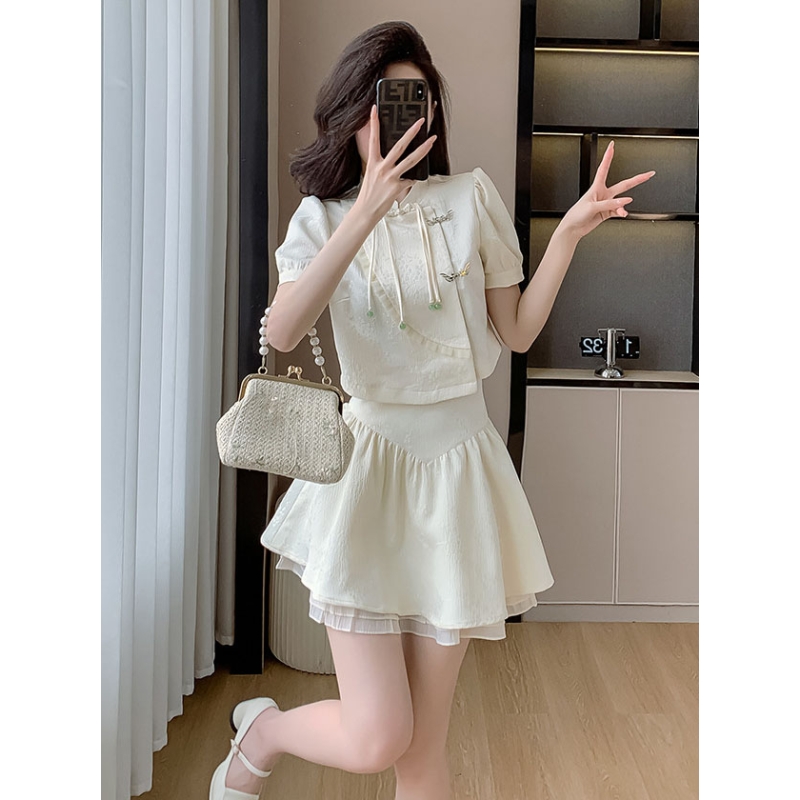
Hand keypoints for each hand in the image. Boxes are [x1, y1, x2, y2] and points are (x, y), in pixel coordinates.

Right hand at [353, 105, 436, 222]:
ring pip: (411, 160)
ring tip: (432, 140)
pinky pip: (410, 180)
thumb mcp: (371, 174)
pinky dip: (413, 179)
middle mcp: (382, 168)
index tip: (375, 109)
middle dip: (412, 132)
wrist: (366, 211)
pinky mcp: (397, 188)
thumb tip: (396, 157)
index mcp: (373, 163)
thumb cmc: (370, 193)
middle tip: (421, 121)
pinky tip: (413, 179)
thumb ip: (382, 163)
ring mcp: (390, 177)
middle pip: (399, 146)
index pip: (373, 139)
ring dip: (424, 149)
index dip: (374, 124)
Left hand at [559, 141, 655, 239]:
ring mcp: (606, 203)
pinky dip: (621, 212)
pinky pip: (618, 211)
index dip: (608, 156)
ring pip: (622, 200)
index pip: (604, 168)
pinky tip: (622, 213)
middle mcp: (603, 193)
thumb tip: (626, 201)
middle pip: (624, 184)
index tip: (612, 145)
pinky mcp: (607, 212)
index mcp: (596, 187)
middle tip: (648, 174)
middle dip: (637, 179)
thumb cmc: (577, 214)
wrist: (573, 228)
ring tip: (623, 211)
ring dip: (623, 205)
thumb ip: (610, 204)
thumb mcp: (593, 206)